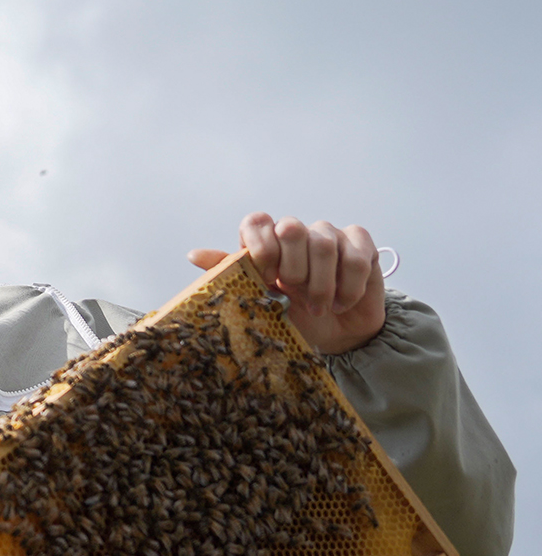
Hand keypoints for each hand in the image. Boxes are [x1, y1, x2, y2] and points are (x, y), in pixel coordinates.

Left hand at [188, 213, 387, 354]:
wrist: (335, 334)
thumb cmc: (294, 315)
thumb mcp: (259, 300)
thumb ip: (230, 274)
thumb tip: (194, 254)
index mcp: (268, 242)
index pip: (256, 221)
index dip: (261, 249)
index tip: (267, 279)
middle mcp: (296, 232)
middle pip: (291, 228)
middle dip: (294, 269)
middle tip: (297, 295)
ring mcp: (329, 235)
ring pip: (324, 244)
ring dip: (323, 285)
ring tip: (321, 307)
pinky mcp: (360, 244)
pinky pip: (357, 255)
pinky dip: (350, 285)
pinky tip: (343, 301)